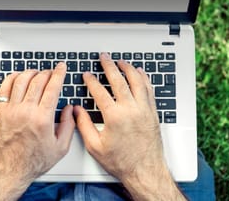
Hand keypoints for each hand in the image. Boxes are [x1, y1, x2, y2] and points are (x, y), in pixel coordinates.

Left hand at [0, 63, 74, 187]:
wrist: (10, 169)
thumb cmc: (33, 161)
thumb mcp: (61, 148)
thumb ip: (69, 126)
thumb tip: (70, 110)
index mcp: (43, 119)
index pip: (52, 87)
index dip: (59, 74)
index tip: (61, 68)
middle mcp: (26, 111)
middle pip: (37, 81)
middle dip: (47, 72)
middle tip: (52, 71)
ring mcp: (12, 110)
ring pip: (21, 81)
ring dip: (31, 73)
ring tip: (37, 73)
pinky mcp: (1, 112)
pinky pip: (5, 88)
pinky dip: (12, 78)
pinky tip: (18, 77)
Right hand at [74, 53, 184, 199]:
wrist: (145, 171)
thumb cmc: (122, 162)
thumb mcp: (95, 146)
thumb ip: (83, 125)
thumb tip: (76, 111)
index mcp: (114, 116)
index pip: (100, 91)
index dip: (91, 81)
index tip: (87, 75)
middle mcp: (130, 110)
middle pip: (119, 80)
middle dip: (109, 66)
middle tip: (104, 57)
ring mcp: (144, 110)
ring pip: (136, 81)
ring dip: (128, 68)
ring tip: (121, 62)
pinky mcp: (152, 112)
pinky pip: (149, 89)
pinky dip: (143, 78)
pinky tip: (140, 73)